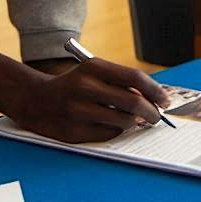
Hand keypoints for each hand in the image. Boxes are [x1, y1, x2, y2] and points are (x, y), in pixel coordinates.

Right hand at [15, 56, 170, 142]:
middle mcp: (85, 87)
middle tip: (157, 117)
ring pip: (123, 121)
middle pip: (132, 102)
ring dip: (135, 123)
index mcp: (93, 67)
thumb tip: (152, 99)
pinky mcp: (73, 131)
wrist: (35, 99)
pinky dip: (117, 131)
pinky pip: (108, 134)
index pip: (134, 78)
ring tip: (136, 120)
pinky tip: (113, 126)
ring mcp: (78, 111)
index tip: (165, 100)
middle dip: (151, 112)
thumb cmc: (74, 84)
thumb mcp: (93, 73)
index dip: (155, 90)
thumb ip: (120, 82)